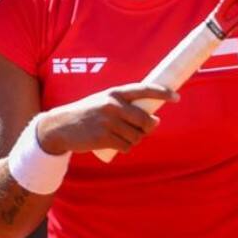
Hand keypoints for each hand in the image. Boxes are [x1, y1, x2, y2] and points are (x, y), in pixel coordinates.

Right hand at [36, 84, 179, 154]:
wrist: (61, 126)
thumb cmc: (87, 114)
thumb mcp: (104, 102)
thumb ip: (126, 107)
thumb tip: (154, 121)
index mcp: (115, 92)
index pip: (144, 89)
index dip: (162, 92)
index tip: (176, 97)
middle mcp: (113, 105)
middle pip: (145, 119)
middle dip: (149, 127)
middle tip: (144, 129)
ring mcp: (108, 122)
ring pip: (137, 136)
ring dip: (135, 139)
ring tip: (122, 136)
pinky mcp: (104, 137)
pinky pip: (126, 146)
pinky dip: (125, 147)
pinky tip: (116, 144)